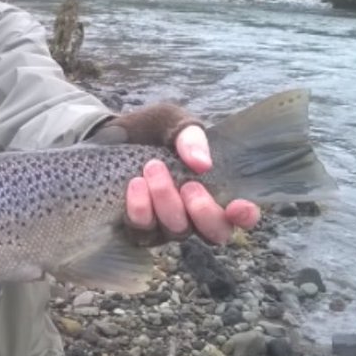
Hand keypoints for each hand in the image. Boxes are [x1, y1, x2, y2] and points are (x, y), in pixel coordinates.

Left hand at [125, 125, 259, 244]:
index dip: (245, 217)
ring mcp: (166, 226)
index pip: (240, 215)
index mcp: (213, 190)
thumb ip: (191, 137)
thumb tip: (202, 163)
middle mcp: (193, 215)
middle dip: (204, 212)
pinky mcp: (138, 230)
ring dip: (167, 201)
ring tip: (153, 169)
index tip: (238, 206)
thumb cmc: (151, 131)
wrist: (110, 136)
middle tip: (189, 185)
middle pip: (214, 233)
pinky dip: (141, 208)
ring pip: (177, 231)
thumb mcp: (173, 122)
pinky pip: (143, 231)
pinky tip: (135, 184)